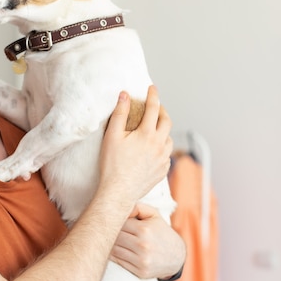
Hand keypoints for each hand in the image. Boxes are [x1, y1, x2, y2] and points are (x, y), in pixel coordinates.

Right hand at [98, 86, 172, 203]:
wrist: (119, 192)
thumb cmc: (112, 165)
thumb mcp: (112, 135)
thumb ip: (120, 113)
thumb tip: (125, 95)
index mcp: (147, 134)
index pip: (153, 108)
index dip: (153, 95)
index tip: (152, 88)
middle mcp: (159, 145)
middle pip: (167, 121)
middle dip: (162, 111)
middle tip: (155, 107)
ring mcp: (163, 159)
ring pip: (169, 139)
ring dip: (163, 130)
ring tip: (155, 128)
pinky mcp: (163, 170)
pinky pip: (167, 154)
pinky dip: (162, 147)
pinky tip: (154, 149)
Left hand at [110, 203, 185, 279]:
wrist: (177, 256)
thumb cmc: (161, 232)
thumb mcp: (154, 215)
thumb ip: (137, 208)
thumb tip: (119, 207)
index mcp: (144, 230)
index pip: (119, 224)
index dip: (115, 222)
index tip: (113, 221)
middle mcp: (143, 245)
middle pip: (115, 237)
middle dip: (111, 233)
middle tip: (107, 230)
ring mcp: (141, 260)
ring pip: (114, 250)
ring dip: (110, 245)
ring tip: (110, 240)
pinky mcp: (140, 272)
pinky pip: (119, 262)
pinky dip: (114, 256)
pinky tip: (116, 250)